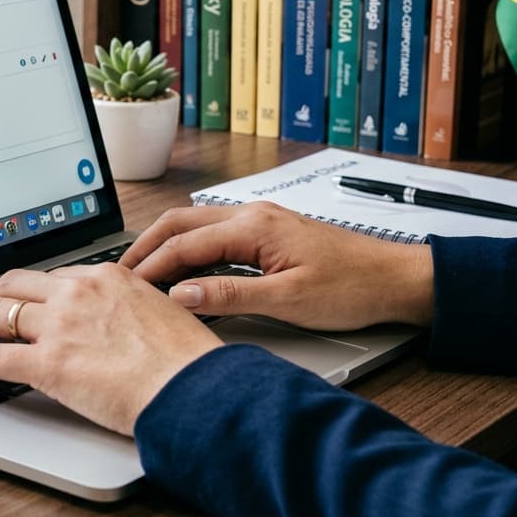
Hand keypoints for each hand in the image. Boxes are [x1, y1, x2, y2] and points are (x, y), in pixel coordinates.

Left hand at [0, 263, 222, 435]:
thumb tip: (121, 324)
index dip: (31, 295)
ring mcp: (60, 326)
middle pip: (14, 286)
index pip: (53, 277)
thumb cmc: (188, 362)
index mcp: (107, 277)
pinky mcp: (48, 364)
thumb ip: (130, 310)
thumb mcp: (161, 314)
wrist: (195, 388)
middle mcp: (78, 293)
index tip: (24, 306)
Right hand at [119, 202, 433, 330]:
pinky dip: (189, 246)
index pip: (184, 243)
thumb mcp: (288, 301)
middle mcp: (254, 215)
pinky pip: (215, 232)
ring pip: (197, 224)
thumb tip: (182, 296)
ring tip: (142, 270)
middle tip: (120, 272)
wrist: (396, 279)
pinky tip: (184, 268)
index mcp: (254, 227)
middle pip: (181, 222)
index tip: (126, 287)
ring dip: (166, 243)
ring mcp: (261, 220)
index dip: (150, 266)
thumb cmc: (353, 288)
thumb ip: (230, 296)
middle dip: (146, 246)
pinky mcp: (269, 232)